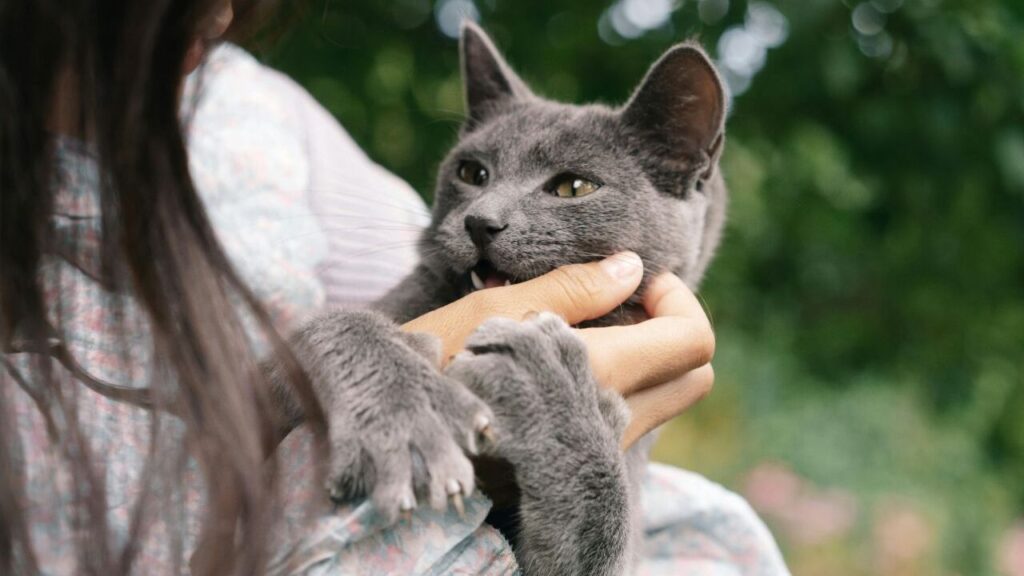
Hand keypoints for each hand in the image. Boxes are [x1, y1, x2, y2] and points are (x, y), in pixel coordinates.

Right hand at [401, 252, 714, 448]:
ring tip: (588, 325)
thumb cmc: (433, 362)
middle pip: (694, 375)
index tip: (631, 281)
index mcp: (597, 376)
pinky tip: (568, 358)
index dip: (676, 298)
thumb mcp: (495, 314)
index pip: (692, 340)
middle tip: (621, 301)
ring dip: (647, 353)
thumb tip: (633, 268)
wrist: (393, 431)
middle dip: (672, 327)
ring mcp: (597, 446)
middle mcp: (610, 421)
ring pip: (666, 397)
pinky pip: (632, 415)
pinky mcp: (577, 457)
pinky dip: (623, 379)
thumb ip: (572, 289)